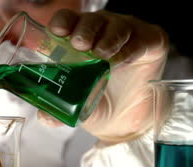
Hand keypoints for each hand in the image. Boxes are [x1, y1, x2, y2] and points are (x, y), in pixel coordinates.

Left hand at [38, 9, 167, 143]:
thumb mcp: (74, 107)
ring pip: (117, 26)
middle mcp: (102, 31)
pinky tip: (119, 62)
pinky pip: (140, 40)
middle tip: (80, 44)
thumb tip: (43, 116)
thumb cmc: (98, 102)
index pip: (68, 20)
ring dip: (107, 39)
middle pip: (92, 19)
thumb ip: (56, 111)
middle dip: (84, 30)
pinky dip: (128, 50)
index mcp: (78, 40)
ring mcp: (127, 34)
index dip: (62, 22)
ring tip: (101, 55)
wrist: (127, 120)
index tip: (58, 32)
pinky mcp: (150, 41)